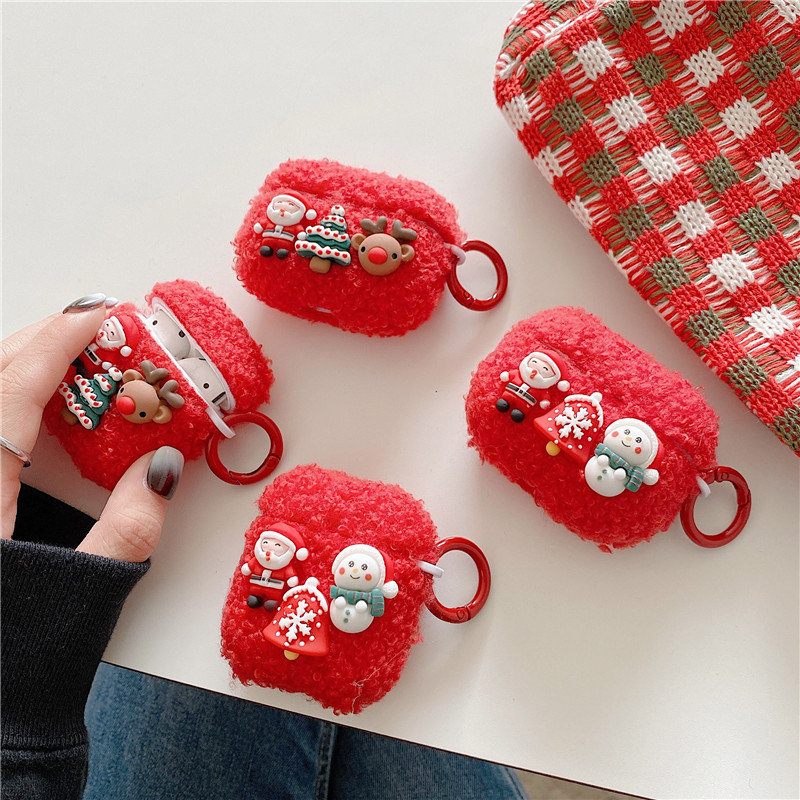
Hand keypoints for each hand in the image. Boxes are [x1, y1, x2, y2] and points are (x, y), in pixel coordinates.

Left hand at [1, 295, 182, 561]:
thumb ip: (132, 524)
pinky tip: (35, 415)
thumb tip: (167, 465)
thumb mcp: (87, 587)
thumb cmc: (21, 654)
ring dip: (18, 368)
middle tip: (89, 329)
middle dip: (39, 341)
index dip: (60, 342)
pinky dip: (8, 405)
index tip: (98, 315)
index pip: (16, 388)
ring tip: (67, 360)